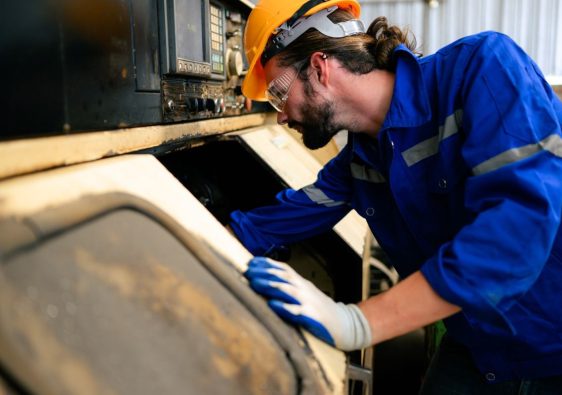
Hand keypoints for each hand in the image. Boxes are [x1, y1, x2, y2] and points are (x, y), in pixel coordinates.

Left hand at [244, 257, 371, 350]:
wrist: (345, 324)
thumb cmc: (320, 309)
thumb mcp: (304, 293)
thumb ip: (289, 286)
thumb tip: (267, 280)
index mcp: (301, 283)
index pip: (283, 269)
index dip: (267, 264)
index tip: (251, 262)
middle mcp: (304, 289)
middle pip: (282, 277)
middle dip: (264, 273)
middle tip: (248, 271)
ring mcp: (308, 302)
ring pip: (287, 290)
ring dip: (270, 286)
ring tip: (255, 283)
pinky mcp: (311, 317)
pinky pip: (296, 311)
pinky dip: (284, 307)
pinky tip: (272, 305)